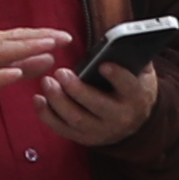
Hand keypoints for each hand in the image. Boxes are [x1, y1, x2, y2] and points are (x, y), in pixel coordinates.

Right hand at [0, 26, 75, 123]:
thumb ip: (23, 64)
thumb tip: (51, 58)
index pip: (20, 34)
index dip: (43, 33)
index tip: (65, 35)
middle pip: (14, 39)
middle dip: (40, 37)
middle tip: (64, 38)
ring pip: (3, 52)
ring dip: (27, 48)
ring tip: (48, 47)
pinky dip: (3, 73)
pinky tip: (17, 72)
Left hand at [36, 44, 157, 148]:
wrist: (135, 121)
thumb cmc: (132, 88)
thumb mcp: (140, 72)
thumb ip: (131, 57)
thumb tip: (118, 41)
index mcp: (136, 97)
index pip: (128, 87)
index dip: (117, 76)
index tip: (102, 65)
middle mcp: (120, 117)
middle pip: (96, 105)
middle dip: (76, 89)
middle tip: (60, 72)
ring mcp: (101, 130)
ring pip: (76, 118)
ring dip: (58, 100)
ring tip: (47, 82)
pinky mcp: (84, 138)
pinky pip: (62, 129)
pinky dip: (47, 114)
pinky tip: (39, 99)